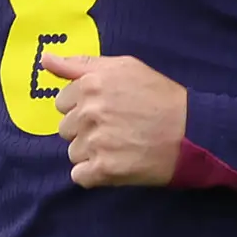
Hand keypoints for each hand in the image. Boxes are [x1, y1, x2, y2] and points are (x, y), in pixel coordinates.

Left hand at [46, 51, 188, 187]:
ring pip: (73, 152)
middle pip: (66, 129)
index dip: (84, 107)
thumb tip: (45, 60)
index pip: (62, 102)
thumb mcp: (123, 67)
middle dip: (86, 130)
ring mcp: (96, 142)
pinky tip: (117, 164)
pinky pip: (80, 176)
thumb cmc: (160, 96)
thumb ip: (80, 64)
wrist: (192, 131)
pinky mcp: (104, 170)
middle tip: (117, 128)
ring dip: (92, 153)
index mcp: (90, 84)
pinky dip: (95, 174)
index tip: (108, 110)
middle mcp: (89, 112)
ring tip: (121, 145)